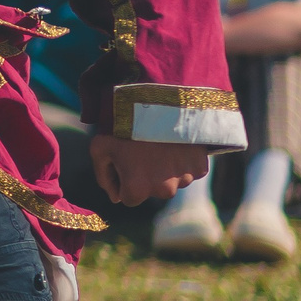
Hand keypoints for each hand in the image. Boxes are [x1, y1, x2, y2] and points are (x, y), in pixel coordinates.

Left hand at [90, 133, 212, 205]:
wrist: (157, 103)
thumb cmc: (123, 126)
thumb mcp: (100, 148)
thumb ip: (104, 176)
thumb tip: (116, 198)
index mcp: (137, 189)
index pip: (128, 198)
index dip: (124, 180)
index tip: (125, 162)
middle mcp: (164, 190)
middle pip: (152, 190)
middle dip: (146, 177)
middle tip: (142, 151)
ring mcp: (184, 179)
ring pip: (172, 181)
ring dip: (166, 169)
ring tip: (158, 145)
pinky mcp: (200, 167)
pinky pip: (189, 170)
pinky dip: (182, 161)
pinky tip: (174, 143)